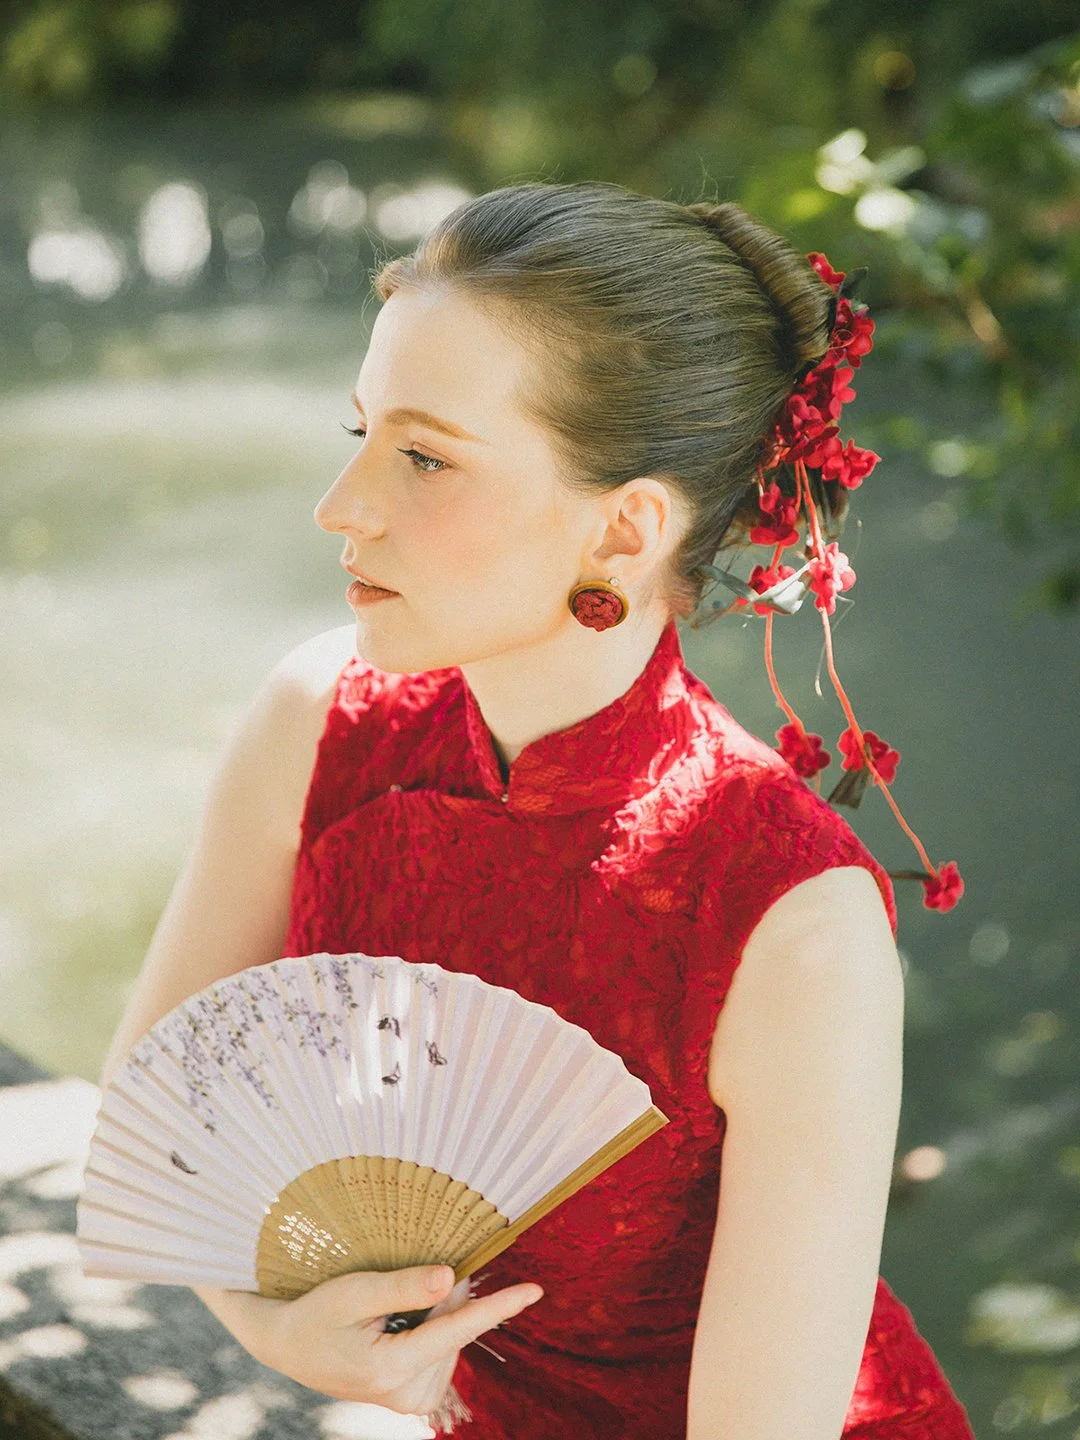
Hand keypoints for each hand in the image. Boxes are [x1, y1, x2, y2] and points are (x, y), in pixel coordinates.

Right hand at [254, 1263, 543, 1414]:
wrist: (290, 1344)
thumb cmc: (317, 1313)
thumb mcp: (353, 1291)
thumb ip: (403, 1287)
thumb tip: (452, 1279)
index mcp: (390, 1370)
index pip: (456, 1331)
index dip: (497, 1306)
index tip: (534, 1290)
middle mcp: (406, 1395)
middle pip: (454, 1327)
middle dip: (444, 1295)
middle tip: (405, 1280)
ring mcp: (411, 1401)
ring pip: (451, 1337)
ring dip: (435, 1312)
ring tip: (389, 1310)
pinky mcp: (415, 1398)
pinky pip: (442, 1350)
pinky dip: (433, 1328)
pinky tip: (401, 1325)